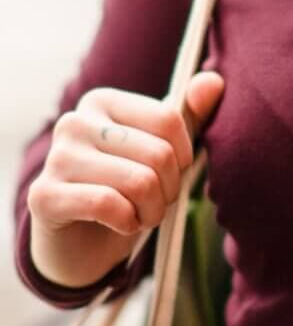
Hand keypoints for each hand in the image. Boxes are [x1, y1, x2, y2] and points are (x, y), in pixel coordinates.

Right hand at [27, 72, 224, 242]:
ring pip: (140, 182)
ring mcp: (56, 157)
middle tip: (155, 202)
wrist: (81, 244)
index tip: (171, 174)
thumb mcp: (162, 151)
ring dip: (152, 211)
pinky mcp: (44, 195)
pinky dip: (128, 222)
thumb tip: (214, 81)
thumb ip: (190, 116)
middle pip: (159, 154)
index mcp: (103, 101)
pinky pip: (109, 205)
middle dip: (169, 190)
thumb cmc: (126, 189)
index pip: (169, 120)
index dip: (184, 157)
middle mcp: (75, 122)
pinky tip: (121, 224)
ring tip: (140, 215)